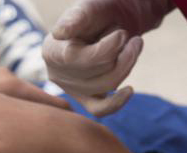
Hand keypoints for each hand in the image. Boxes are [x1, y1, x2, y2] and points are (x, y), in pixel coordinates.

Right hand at [42, 0, 173, 115]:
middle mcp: (57, 73)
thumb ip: (75, 19)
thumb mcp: (87, 9)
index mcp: (51, 51)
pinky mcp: (87, 99)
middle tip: (129, 36)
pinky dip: (117, 102)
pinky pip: (100, 109)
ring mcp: (72, 89)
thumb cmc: (97, 13)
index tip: (121, 33)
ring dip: (127, 64)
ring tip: (135, 44)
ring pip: (105, 86)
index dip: (105, 48)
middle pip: (94, 74)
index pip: (76, 59)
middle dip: (120, 54)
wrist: (111, 21)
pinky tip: (129, 90)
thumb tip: (59, 33)